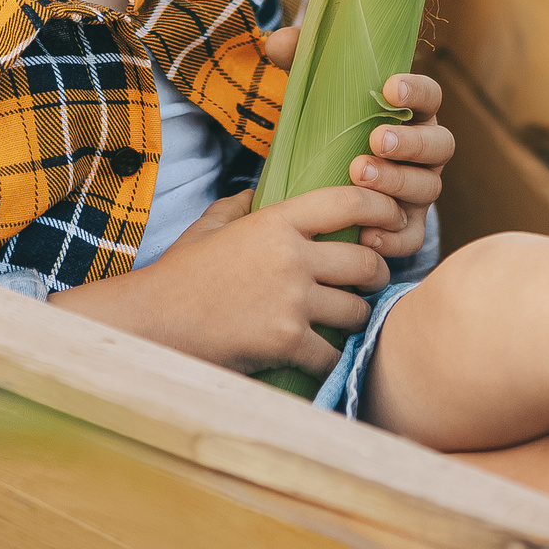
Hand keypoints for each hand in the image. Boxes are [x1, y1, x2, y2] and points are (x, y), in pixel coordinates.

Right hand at [50, 184, 401, 375]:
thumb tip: (259, 188)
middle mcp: (291, 256)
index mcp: (276, 221)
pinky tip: (321, 359)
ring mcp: (291, 299)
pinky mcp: (287, 341)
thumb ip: (239, 205)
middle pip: (366, 262)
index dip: (383, 209)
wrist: (153, 323)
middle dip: (376, 275)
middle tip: (371, 283)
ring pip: (358, 310)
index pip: (350, 202)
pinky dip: (330, 360)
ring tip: (345, 323)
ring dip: (356, 320)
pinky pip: (333, 354)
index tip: (395, 220)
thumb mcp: (209, 228)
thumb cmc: (180, 276)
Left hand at [261, 25, 452, 260]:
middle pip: (439, 145)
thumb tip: (277, 41)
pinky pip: (411, 236)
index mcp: (411, 112)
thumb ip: (300, 58)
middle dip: (410, 143)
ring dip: (395, 184)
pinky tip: (366, 234)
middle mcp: (424, 151)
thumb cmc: (325, 125)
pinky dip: (393, 237)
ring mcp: (418, 190)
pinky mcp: (406, 225)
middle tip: (375, 140)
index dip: (417, 90)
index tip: (389, 88)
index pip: (431, 96)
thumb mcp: (312, 88)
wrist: (316, 178)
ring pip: (426, 189)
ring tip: (357, 176)